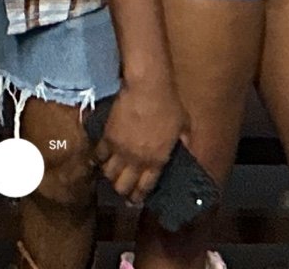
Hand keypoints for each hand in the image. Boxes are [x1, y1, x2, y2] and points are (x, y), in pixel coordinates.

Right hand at [92, 82, 185, 206]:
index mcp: (156, 161)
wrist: (147, 88)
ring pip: (109, 174)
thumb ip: (185, 144)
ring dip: (110, 177)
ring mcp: (119, 150)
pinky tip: (101, 160)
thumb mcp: (184, 127)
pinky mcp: (107, 137)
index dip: (139, 196)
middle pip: (122, 186)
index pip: (144, 188)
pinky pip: (99, 155)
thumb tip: (189, 152)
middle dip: (122, 191)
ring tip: (112, 176)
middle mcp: (136, 160)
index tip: (136, 200)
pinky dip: (100, 160)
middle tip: (123, 190)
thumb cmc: (169, 106)